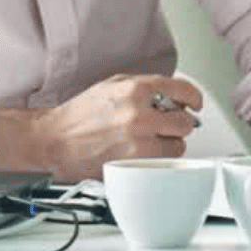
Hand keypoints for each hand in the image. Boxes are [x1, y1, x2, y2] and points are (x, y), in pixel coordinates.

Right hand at [33, 74, 203, 182]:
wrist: (54, 139)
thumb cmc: (80, 114)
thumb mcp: (113, 86)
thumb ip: (145, 88)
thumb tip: (173, 95)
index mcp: (135, 90)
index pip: (182, 90)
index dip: (194, 98)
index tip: (195, 104)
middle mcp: (139, 114)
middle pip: (185, 122)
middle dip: (180, 123)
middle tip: (170, 124)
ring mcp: (137, 141)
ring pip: (177, 146)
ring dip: (170, 143)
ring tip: (152, 140)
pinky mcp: (132, 163)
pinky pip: (161, 162)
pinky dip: (157, 159)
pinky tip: (143, 152)